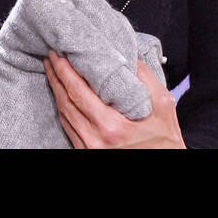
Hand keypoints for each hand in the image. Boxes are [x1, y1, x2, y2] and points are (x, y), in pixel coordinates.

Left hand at [43, 49, 185, 148]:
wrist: (166, 164)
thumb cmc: (165, 140)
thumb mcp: (163, 105)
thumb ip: (145, 77)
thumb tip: (127, 53)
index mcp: (111, 127)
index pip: (78, 92)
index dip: (64, 70)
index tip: (59, 53)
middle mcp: (95, 139)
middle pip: (65, 101)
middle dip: (56, 76)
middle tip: (52, 56)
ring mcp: (88, 148)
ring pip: (64, 115)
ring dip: (56, 90)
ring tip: (53, 70)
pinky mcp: (86, 153)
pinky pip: (68, 128)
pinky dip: (63, 108)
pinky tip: (62, 94)